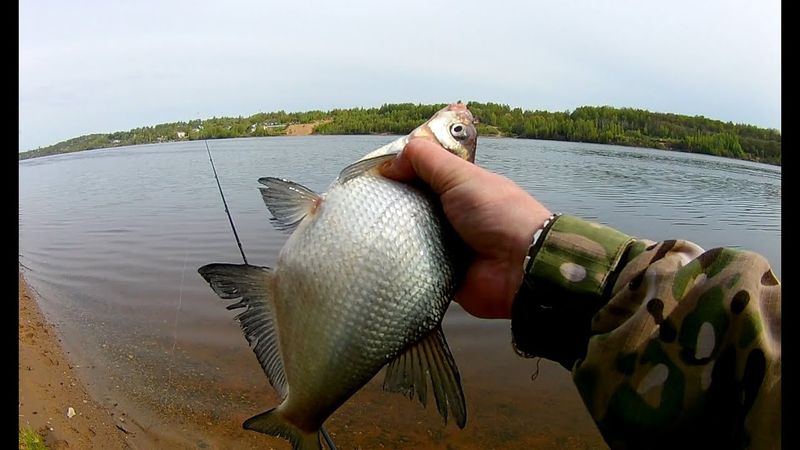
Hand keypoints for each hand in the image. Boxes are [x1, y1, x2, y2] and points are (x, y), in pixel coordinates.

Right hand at [380, 138, 551, 318]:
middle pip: (411, 207)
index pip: (422, 176)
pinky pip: (412, 268)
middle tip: (363, 204)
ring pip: (407, 238)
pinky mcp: (440, 276)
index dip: (400, 173)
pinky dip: (400, 264)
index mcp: (460, 188)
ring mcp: (446, 247)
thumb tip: (389, 162)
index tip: (372, 174)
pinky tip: (377, 258)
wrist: (521, 269)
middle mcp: (452, 216)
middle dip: (390, 206)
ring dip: (392, 236)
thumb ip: (426, 159)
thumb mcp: (461, 175)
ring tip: (364, 231)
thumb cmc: (497, 214)